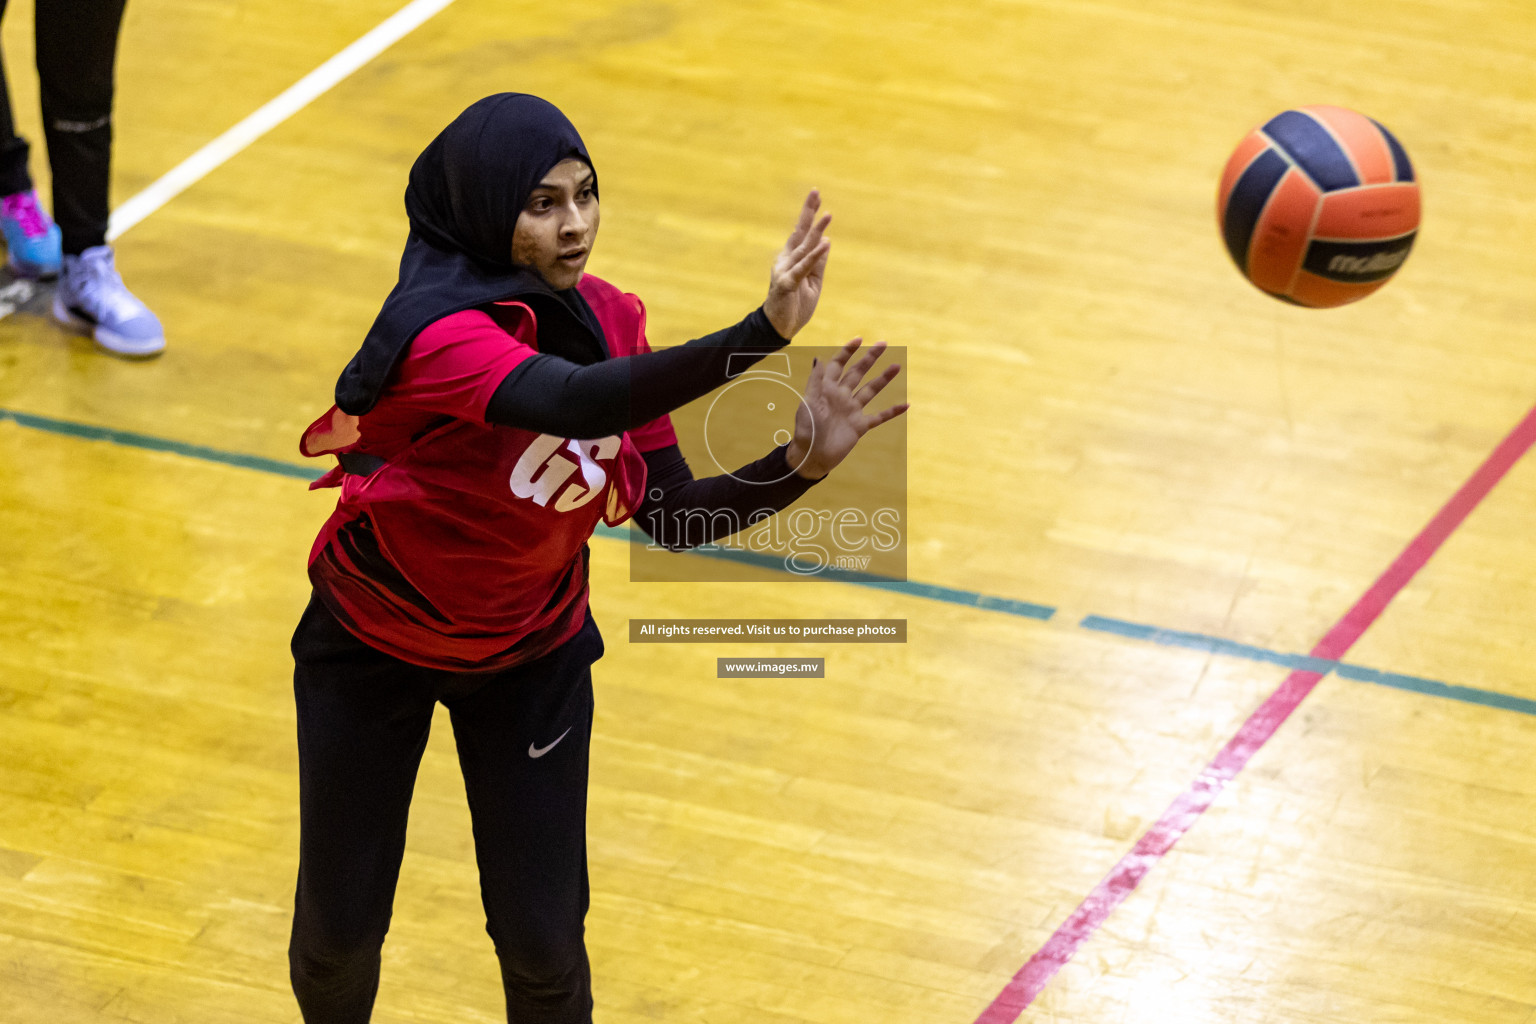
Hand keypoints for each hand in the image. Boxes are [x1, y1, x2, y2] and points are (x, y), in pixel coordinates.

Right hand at [763, 190, 830, 339]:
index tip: (817, 196)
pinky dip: (815, 257)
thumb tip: (827, 242)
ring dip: (817, 232)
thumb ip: (817, 262)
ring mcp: (785, 271)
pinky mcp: (786, 284)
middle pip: (800, 233)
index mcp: (792, 258)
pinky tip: (825, 244)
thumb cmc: (795, 304)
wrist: (779, 328)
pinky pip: (803, 268)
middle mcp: (786, 260)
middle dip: (809, 212)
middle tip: (816, 191)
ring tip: (828, 216)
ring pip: (804, 248)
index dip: (810, 215)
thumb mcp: (813, 281)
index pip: (803, 233)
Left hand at [785, 337, 908, 479]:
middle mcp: (842, 397)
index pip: (838, 365)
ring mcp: (852, 411)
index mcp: (827, 389)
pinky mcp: (860, 426)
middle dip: (870, 358)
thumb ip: (815, 381)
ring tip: (896, 366)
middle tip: (883, 343)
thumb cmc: (805, 429)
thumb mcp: (808, 402)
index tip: (860, 339)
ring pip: (870, 391)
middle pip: (858, 373)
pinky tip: (906, 404)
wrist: (811, 457)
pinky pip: (879, 417)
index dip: (848, 352)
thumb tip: (818, 357)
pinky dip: (892, 412)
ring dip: (883, 379)